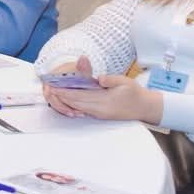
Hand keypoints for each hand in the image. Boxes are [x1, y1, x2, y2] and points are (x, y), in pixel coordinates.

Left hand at [44, 72, 161, 123]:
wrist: (144, 108)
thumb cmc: (135, 93)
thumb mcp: (125, 81)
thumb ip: (110, 80)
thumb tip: (98, 78)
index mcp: (105, 100)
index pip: (81, 96)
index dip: (67, 91)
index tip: (55, 86)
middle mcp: (100, 109)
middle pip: (76, 103)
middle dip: (62, 97)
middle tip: (49, 89)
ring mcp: (100, 114)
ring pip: (78, 108)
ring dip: (66, 102)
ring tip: (54, 94)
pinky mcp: (100, 115)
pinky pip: (84, 111)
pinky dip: (74, 106)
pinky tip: (67, 102)